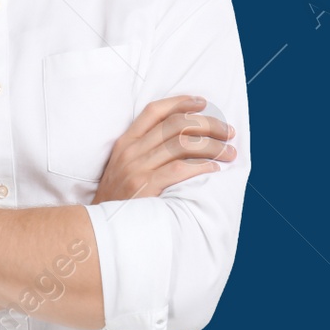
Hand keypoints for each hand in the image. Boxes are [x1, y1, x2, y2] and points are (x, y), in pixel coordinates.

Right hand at [92, 95, 235, 203]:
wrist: (99, 227)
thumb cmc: (117, 198)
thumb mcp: (122, 167)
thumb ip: (144, 151)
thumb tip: (182, 138)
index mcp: (126, 142)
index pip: (155, 111)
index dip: (181, 102)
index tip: (203, 102)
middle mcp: (131, 151)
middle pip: (176, 124)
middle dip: (208, 124)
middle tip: (228, 131)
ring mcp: (137, 169)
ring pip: (182, 144)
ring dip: (212, 145)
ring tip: (229, 152)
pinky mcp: (145, 187)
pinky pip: (179, 169)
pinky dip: (201, 166)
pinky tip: (214, 168)